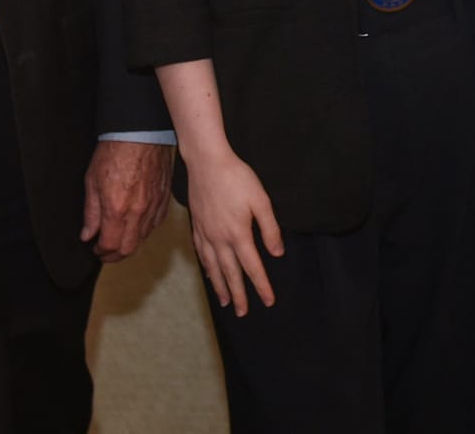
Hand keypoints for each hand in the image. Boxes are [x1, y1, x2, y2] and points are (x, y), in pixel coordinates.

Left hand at [80, 140, 174, 261]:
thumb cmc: (115, 151)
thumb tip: (88, 234)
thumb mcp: (92, 181)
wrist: (140, 133)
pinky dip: (144, 230)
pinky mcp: (164, 199)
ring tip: (119, 239)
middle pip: (128, 248)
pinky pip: (155, 224)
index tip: (95, 249)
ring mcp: (153, 206)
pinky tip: (136, 226)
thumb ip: (90, 212)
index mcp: (116, 208)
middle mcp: (137, 211)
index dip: (100, 252)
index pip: (110, 245)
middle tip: (106, 252)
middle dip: (115, 255)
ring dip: (130, 243)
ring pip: (143, 238)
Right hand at [183, 147, 283, 316]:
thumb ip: (269, 228)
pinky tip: (209, 273)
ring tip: (226, 302)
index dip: (261, 285)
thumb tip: (276, 253)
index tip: (268, 301)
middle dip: (239, 295)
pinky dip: (207, 268)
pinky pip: (202, 254)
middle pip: (231, 273)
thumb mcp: (260, 200)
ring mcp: (206, 234)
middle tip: (243, 313)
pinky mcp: (197, 226)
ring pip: (214, 268)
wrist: (206, 162)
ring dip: (220, 286)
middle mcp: (220, 239)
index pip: (253, 267)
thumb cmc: (237, 178)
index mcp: (238, 234)